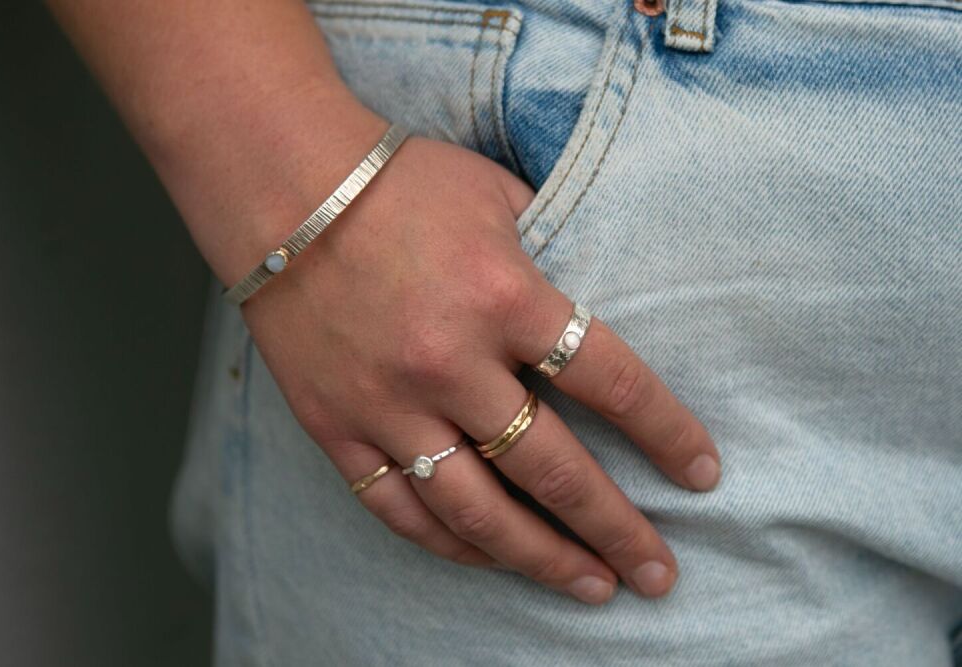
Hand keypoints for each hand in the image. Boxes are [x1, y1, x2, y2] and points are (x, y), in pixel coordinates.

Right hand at [240, 130, 720, 604]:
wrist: (281, 184)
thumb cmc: (398, 181)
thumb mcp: (498, 196)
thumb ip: (553, 254)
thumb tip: (596, 300)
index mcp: (506, 298)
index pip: (612, 383)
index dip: (667, 435)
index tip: (701, 474)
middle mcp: (451, 363)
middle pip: (554, 470)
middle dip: (617, 529)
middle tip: (659, 572)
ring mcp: (388, 404)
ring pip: (477, 512)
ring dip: (542, 558)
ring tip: (590, 587)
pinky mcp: (336, 426)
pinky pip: (398, 507)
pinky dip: (449, 544)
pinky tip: (491, 560)